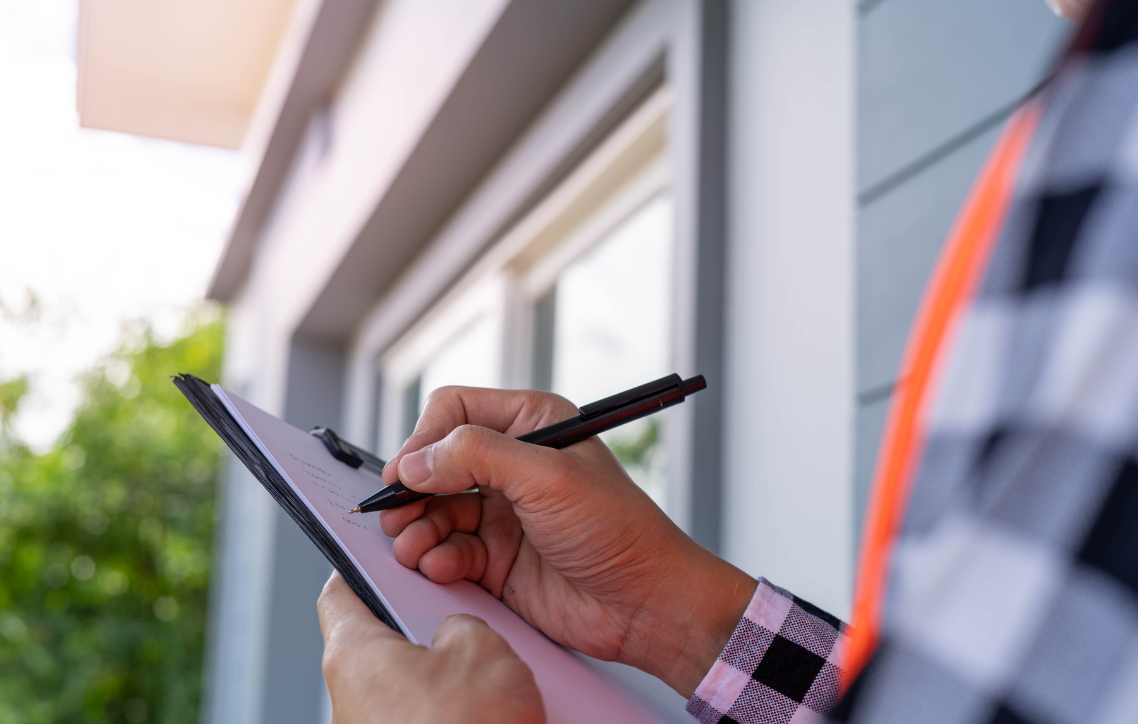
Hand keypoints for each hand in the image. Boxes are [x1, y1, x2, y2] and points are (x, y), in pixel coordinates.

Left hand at [317, 571, 543, 723]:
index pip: (340, 593)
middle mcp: (350, 697)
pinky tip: (493, 710)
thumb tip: (457, 636)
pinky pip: (424, 718)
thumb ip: (462, 624)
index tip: (380, 555)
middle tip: (461, 613)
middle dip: (425, 626)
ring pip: (409, 684)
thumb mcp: (481, 648)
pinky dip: (455, 710)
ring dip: (448, 674)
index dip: (363, 567)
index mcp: (353, 653)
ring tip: (492, 671)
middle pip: (381, 641)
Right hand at [378, 386, 755, 696]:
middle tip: (395, 514)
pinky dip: (435, 558)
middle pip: (435, 463)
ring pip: (434, 510)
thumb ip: (477, 457)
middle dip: (412, 489)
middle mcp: (513, 464)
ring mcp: (502, 513)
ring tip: (413, 547)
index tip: (406, 473)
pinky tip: (440, 567)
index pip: (455, 411)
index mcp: (532, 424)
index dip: (424, 439)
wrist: (646, 604)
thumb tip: (415, 462)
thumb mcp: (548, 477)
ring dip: (416, 529)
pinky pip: (447, 550)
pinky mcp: (496, 559)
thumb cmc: (618, 529)